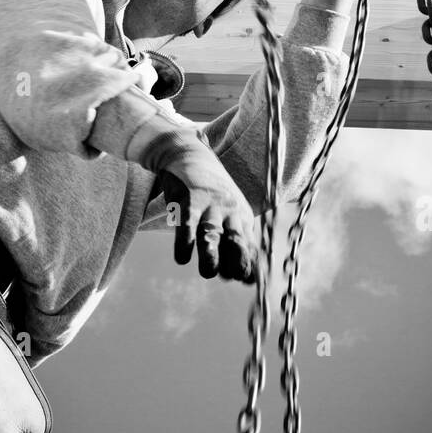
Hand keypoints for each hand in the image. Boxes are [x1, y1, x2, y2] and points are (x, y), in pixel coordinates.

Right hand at [140, 130, 256, 281]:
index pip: (250, 244)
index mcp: (242, 215)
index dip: (250, 265)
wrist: (187, 151)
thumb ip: (237, 242)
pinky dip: (184, 243)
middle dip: (236, 260)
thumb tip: (248, 280)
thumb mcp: (230, 212)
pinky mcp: (187, 199)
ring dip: (211, 254)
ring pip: (212, 233)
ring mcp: (208, 204)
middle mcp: (229, 210)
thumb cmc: (209, 191)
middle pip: (236, 238)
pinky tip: (181, 258)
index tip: (246, 281)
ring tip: (208, 272)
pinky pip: (186, 224)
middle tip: (229, 277)